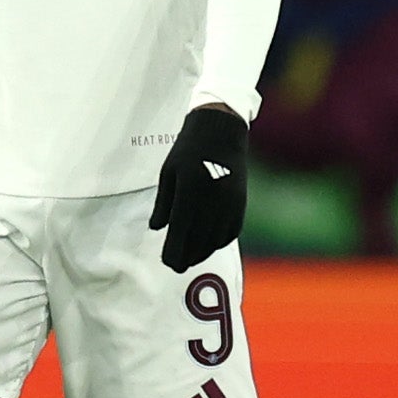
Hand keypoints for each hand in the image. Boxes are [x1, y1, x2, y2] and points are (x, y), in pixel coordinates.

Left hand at [146, 103, 250, 273]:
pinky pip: (230, 231)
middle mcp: (212, 199)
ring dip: (202, 252)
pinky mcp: (241, 203)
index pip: (180, 230)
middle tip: (175, 266)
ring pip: (215, 239)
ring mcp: (230, 202)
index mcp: (190, 189)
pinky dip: (218, 242)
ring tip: (190, 258)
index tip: (167, 261)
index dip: (173, 251)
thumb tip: (157, 228)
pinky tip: (207, 244)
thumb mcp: (169, 172)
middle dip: (185, 257)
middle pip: (198, 240)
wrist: (222, 130)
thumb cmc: (189, 150)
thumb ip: (163, 203)